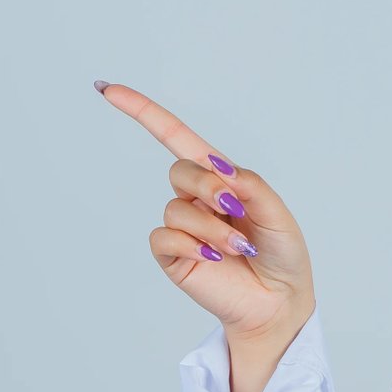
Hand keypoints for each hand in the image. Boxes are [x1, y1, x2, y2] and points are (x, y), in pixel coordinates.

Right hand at [96, 80, 316, 344]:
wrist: (279, 302)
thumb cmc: (282, 256)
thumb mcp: (276, 213)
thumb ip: (250, 184)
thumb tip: (218, 167)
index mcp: (220, 180)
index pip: (175, 138)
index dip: (143, 112)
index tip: (109, 89)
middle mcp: (197, 199)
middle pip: (180, 172)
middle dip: (209, 187)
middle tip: (236, 210)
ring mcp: (183, 227)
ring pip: (177, 209)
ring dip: (211, 227)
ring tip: (238, 248)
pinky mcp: (173, 255)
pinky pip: (164, 237)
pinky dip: (191, 245)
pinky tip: (212, 258)